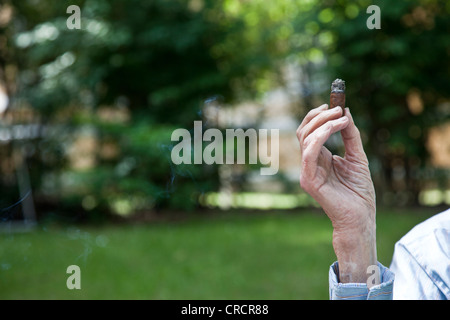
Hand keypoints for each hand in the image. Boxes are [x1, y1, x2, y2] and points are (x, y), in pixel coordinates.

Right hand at [296, 104, 376, 283]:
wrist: (360, 216)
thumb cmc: (359, 191)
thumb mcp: (357, 157)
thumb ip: (351, 136)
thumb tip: (346, 112)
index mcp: (318, 157)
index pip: (309, 131)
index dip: (318, 115)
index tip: (335, 104)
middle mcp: (309, 162)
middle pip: (304, 131)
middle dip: (319, 115)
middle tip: (338, 108)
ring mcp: (307, 171)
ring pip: (305, 138)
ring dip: (323, 123)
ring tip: (341, 117)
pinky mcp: (309, 180)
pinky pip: (309, 153)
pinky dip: (322, 136)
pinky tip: (338, 127)